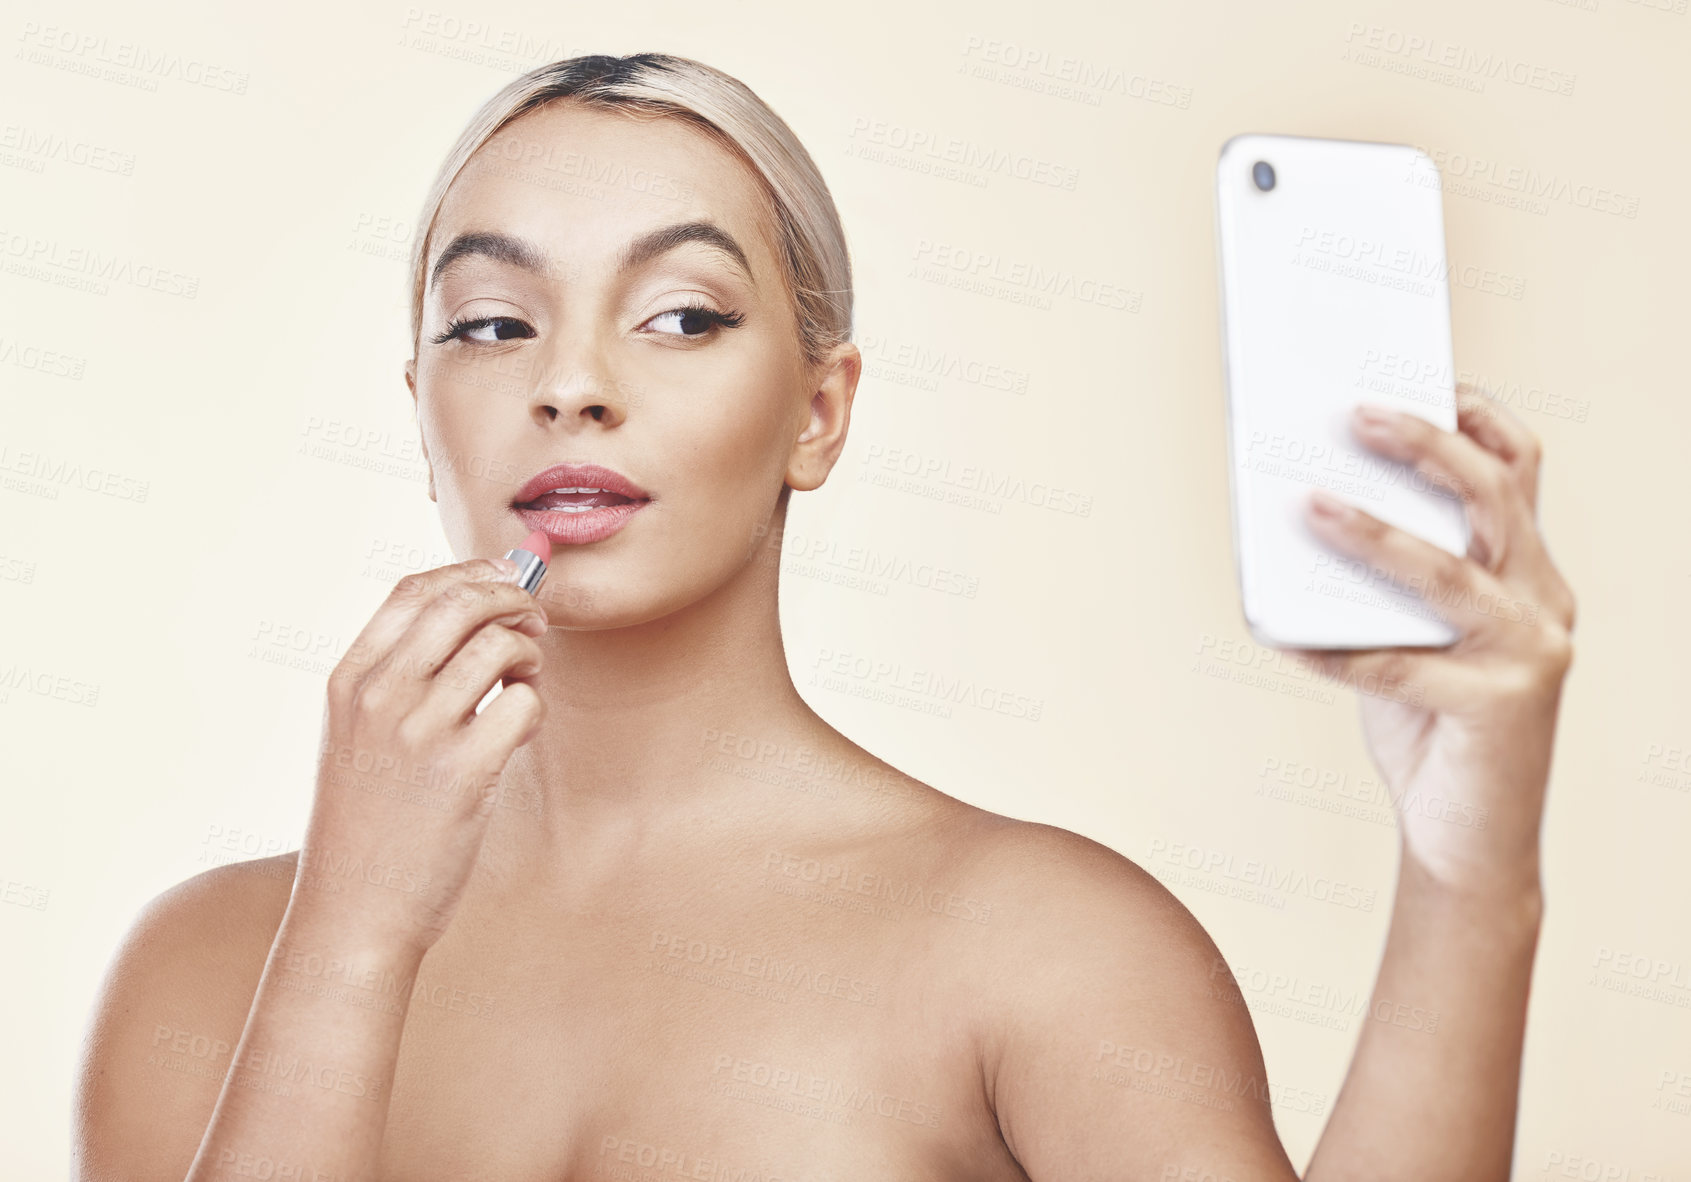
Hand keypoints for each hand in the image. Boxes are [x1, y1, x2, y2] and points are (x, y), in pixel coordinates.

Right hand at [294, 558, 549, 955]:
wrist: (354, 912)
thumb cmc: (366, 825)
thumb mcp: (356, 738)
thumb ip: (399, 678)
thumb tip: (472, 616)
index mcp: (349, 681)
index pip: (413, 590)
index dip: (469, 573)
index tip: (503, 580)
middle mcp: (380, 697)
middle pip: (462, 603)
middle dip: (513, 599)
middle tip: (534, 622)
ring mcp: (420, 732)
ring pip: (501, 647)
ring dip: (529, 656)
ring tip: (524, 682)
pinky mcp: (464, 772)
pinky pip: (523, 705)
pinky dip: (534, 709)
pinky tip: (519, 732)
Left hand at [1289, 383, 1575, 896]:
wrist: (1468, 842)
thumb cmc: (1431, 728)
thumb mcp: (1414, 636)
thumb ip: (1386, 581)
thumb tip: (1308, 506)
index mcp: (1530, 572)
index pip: (1520, 468)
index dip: (1478, 415)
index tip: (1424, 376)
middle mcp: (1543, 602)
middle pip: (1494, 494)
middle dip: (1426, 444)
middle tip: (1357, 414)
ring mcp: (1530, 653)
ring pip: (1449, 571)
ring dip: (1374, 534)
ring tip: (1310, 504)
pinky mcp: (1500, 707)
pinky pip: (1400, 667)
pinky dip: (1334, 651)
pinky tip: (1281, 637)